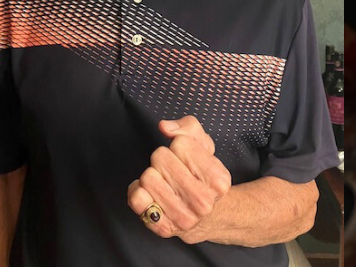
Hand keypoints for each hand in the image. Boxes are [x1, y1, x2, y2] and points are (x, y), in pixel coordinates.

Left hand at [127, 116, 230, 242]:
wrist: (207, 216)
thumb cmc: (202, 176)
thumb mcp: (204, 147)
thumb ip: (188, 128)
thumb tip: (164, 127)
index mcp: (218, 180)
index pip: (180, 144)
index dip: (179, 146)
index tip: (187, 158)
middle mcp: (203, 202)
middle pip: (160, 158)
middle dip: (163, 158)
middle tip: (172, 170)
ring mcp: (184, 218)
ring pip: (147, 177)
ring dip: (151, 175)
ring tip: (164, 182)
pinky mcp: (164, 228)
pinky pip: (137, 198)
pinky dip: (138, 190)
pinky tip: (151, 193)